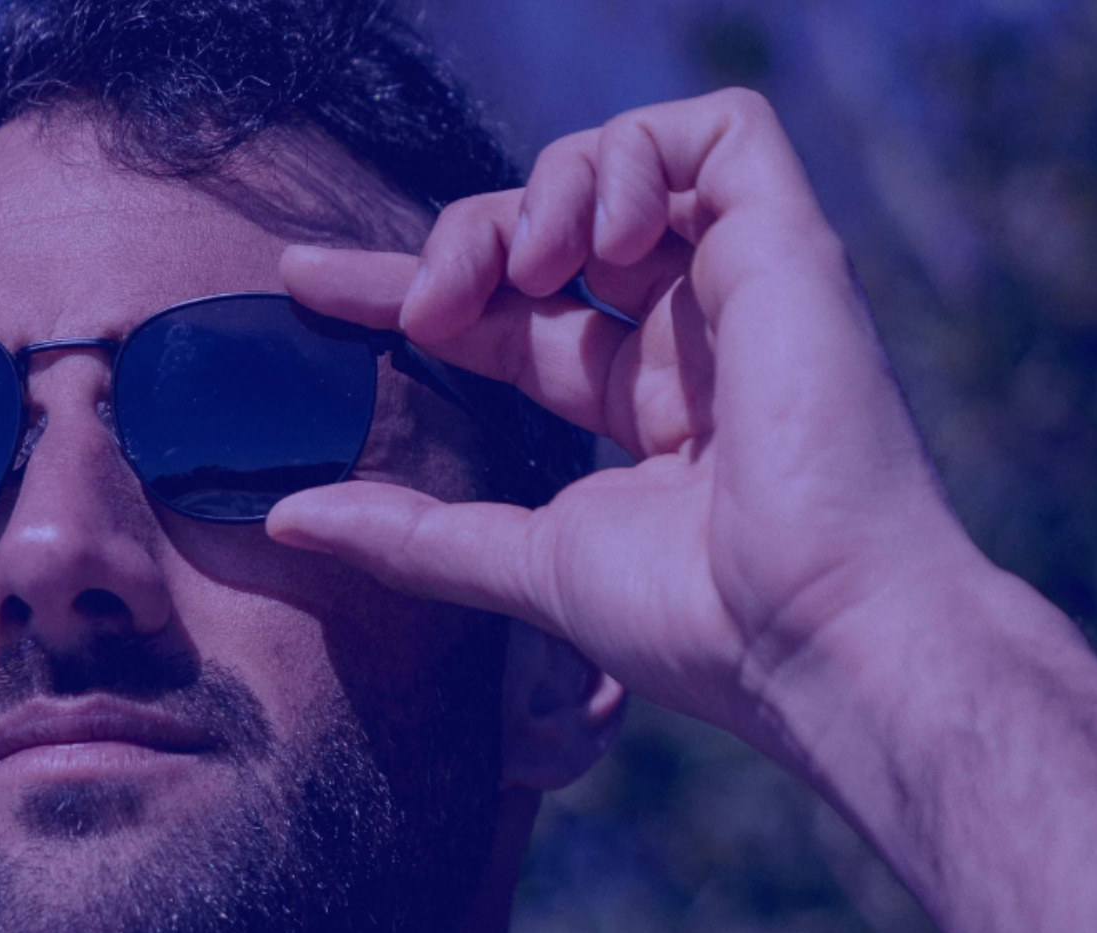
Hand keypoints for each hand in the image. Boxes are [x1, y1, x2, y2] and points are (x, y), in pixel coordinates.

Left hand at [270, 88, 981, 757]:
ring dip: (540, 196)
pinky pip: (718, 133)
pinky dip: (633, 160)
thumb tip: (285, 518)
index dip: (402, 285)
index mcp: (636, 404)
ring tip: (530, 275)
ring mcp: (738, 285)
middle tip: (421, 311)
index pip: (501, 317)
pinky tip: (601, 248)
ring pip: (618, 165)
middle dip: (459, 242)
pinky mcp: (788, 242)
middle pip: (542, 230)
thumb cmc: (692, 619)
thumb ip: (410, 533)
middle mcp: (686, 335)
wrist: (812, 634)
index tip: (302, 285)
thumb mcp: (524, 562)